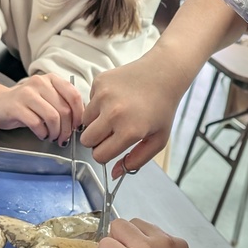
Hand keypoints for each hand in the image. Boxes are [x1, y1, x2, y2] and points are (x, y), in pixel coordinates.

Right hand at [0, 73, 82, 142]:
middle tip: (63, 138)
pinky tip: (41, 134)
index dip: (79, 115)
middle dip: (67, 129)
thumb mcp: (47, 99)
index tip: (77, 127)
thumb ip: (63, 104)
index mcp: (51, 79)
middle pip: (64, 109)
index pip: (74, 96)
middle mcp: (40, 83)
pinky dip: (42, 133)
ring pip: (52, 117)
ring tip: (52, 137)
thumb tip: (81, 121)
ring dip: (55, 132)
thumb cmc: (25, 104)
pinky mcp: (16, 106)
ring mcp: (27, 93)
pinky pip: (37, 123)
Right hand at [81, 56, 183, 174]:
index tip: (112, 146)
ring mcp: (104, 96)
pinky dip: (98, 104)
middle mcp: (114, 113)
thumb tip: (114, 174)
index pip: (99, 155)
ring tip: (115, 114)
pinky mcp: (99, 82)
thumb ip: (136, 160)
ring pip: (84, 121)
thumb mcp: (158, 139)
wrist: (163, 73)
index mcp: (129, 131)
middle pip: (86, 140)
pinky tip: (115, 98)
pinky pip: (89, 102)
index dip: (105, 154)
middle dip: (97, 140)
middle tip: (112, 132)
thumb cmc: (162, 108)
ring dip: (96, 122)